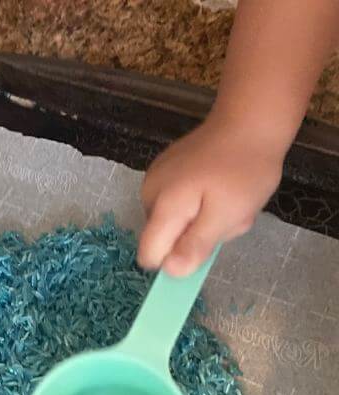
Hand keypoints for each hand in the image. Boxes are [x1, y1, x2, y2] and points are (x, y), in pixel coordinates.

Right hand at [138, 115, 284, 275]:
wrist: (250, 119)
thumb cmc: (244, 170)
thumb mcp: (228, 214)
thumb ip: (196, 244)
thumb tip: (171, 271)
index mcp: (162, 206)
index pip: (149, 255)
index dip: (174, 260)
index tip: (201, 249)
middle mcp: (149, 194)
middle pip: (162, 239)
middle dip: (192, 238)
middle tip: (222, 218)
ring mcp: (154, 180)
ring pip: (171, 223)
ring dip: (198, 223)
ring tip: (222, 202)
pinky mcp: (163, 172)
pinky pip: (175, 205)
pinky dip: (197, 205)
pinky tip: (214, 189)